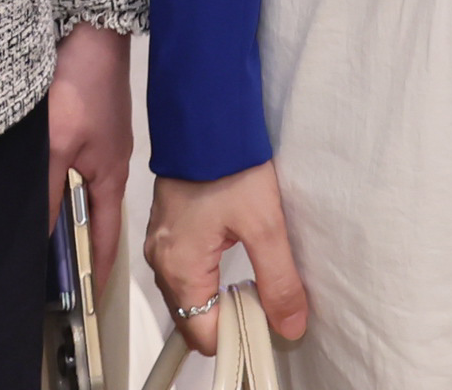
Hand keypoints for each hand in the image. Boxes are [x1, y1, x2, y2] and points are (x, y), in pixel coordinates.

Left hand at [49, 25, 131, 299]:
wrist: (90, 25)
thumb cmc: (81, 80)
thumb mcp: (55, 144)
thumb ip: (45, 192)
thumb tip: (37, 235)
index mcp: (113, 176)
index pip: (107, 238)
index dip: (98, 270)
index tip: (87, 299)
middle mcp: (111, 162)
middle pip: (94, 215)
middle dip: (76, 243)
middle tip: (51, 271)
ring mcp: (102, 140)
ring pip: (82, 188)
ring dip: (63, 210)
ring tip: (38, 234)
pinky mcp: (91, 121)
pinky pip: (75, 165)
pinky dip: (58, 182)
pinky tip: (38, 183)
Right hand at [143, 158, 309, 357]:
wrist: (205, 114)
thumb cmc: (229, 164)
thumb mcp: (265, 225)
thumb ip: (279, 280)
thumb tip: (290, 325)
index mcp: (179, 269)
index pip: (203, 335)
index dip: (238, 336)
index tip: (270, 323)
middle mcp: (162, 262)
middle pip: (193, 318)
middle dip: (231, 320)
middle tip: (268, 303)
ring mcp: (161, 244)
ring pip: (189, 295)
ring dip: (221, 298)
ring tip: (258, 282)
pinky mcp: (168, 228)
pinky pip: (185, 271)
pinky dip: (210, 278)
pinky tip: (237, 261)